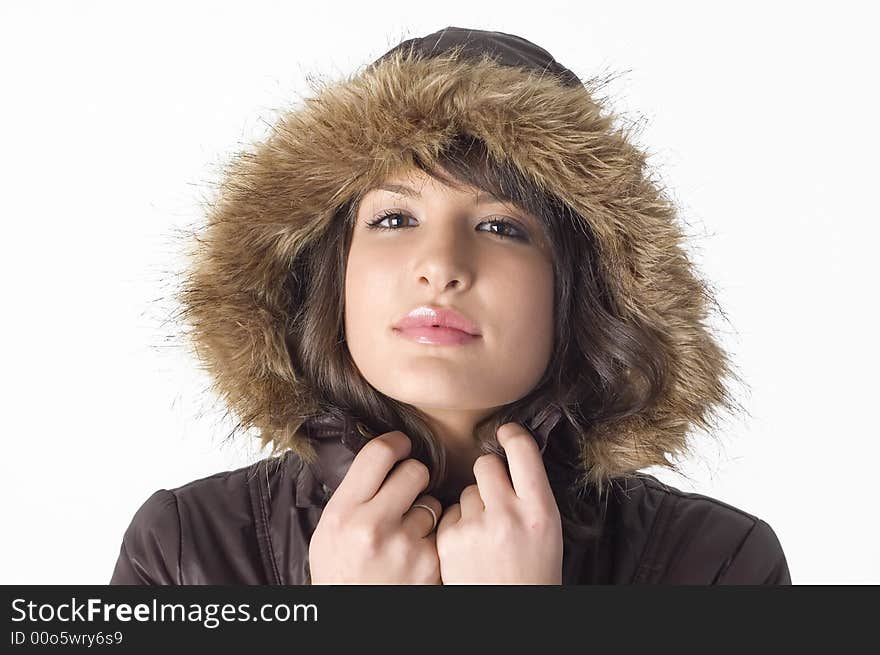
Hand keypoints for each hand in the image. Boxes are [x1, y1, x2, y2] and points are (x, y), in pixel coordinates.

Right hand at [308, 431, 442, 583]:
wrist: (353, 620)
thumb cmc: (341, 572)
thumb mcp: (330, 529)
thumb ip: (354, 493)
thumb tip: (384, 452)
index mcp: (343, 513)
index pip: (379, 453)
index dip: (396, 442)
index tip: (401, 444)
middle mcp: (373, 527)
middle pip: (415, 471)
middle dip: (415, 476)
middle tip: (407, 489)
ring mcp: (405, 547)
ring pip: (433, 503)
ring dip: (426, 512)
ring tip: (406, 533)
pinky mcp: (430, 564)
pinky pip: (443, 531)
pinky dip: (435, 538)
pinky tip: (417, 552)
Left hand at [436, 422, 562, 584]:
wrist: (510, 622)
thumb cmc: (534, 573)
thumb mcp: (548, 531)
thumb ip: (531, 494)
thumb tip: (511, 451)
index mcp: (540, 511)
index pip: (523, 451)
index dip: (513, 435)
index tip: (507, 432)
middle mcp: (508, 516)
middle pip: (487, 463)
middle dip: (489, 474)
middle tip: (497, 496)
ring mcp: (476, 528)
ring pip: (467, 489)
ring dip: (474, 503)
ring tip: (487, 534)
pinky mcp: (449, 541)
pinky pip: (450, 512)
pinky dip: (457, 524)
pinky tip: (470, 547)